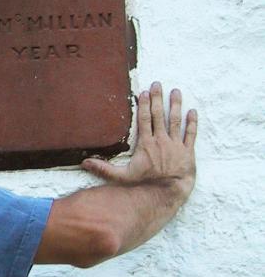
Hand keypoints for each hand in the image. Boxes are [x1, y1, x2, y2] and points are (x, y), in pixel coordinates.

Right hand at [81, 82, 197, 203]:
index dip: (144, 105)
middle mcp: (161, 141)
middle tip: (158, 84)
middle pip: (159, 115)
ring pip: (176, 121)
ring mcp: (176, 145)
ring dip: (175, 105)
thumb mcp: (122, 177)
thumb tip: (84, 162)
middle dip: (158, 99)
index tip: (144, 92)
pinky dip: (193, 123)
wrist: (169, 192)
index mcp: (146, 144)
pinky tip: (193, 111)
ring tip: (176, 91)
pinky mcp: (188, 152)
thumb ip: (104, 169)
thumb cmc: (145, 185)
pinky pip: (191, 134)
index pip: (145, 119)